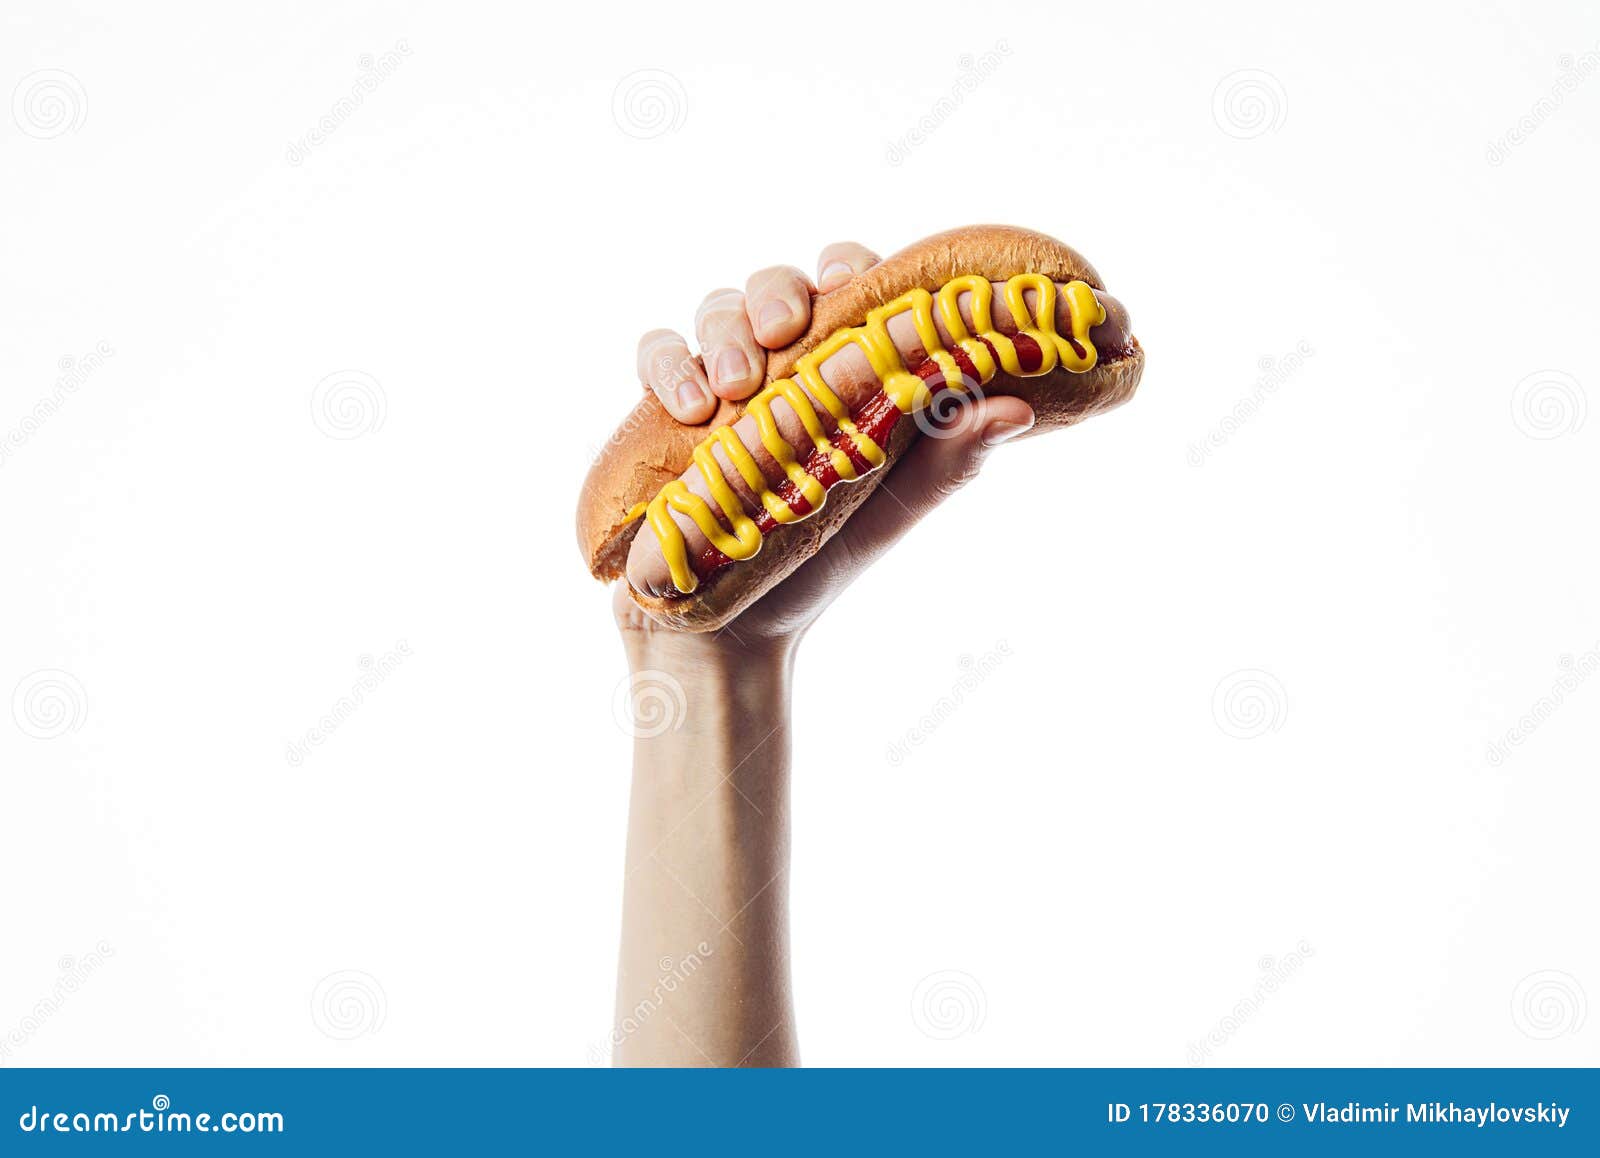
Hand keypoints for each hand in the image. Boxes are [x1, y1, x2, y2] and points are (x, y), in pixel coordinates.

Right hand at [614, 240, 1037, 652]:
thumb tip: (1016, 408)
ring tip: (734, 386)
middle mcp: (781, 367)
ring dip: (724, 331)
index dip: (848, 267)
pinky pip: (657, 352)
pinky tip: (689, 407)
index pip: (848, 290)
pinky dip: (669, 365)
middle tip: (785, 330)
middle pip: (777, 287)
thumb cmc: (818, 564)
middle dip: (778, 293)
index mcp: (840, 374)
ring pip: (716, 310)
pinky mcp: (664, 411)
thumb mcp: (887, 512)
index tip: (849, 279)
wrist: (733, 632)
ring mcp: (720, 385)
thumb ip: (946, 460)